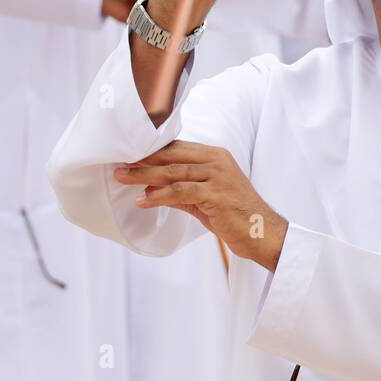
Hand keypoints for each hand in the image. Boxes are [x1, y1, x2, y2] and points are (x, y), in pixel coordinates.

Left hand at [115, 140, 288, 271]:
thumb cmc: (235, 216)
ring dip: (145, 175)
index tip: (128, 155)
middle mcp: (217, 160)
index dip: (152, 151)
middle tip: (118, 163)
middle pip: (172, 155)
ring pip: (173, 171)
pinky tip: (143, 200)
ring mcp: (218, 176)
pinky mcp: (216, 194)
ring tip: (123, 178)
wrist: (262, 233)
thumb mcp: (204, 199)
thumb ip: (181, 190)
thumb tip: (151, 188)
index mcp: (215, 156)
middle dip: (143, 160)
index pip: (177, 148)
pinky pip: (181, 191)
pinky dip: (159, 195)